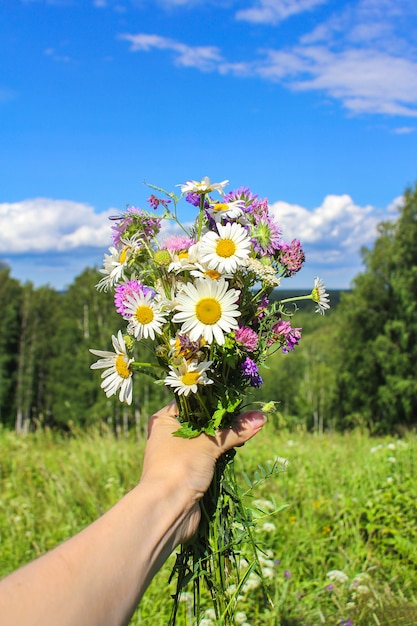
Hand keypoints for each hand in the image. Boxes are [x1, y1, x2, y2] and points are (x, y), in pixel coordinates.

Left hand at [140, 401, 265, 544]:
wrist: (166, 511)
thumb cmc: (179, 467)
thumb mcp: (208, 444)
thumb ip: (235, 430)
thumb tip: (261, 417)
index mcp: (165, 419)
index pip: (192, 401)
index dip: (214, 398)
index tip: (237, 395)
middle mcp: (171, 434)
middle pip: (203, 419)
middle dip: (225, 418)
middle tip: (248, 411)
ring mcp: (180, 453)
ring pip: (208, 438)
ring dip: (226, 436)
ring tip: (248, 426)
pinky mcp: (190, 470)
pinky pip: (210, 455)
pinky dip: (223, 452)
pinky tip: (240, 444)